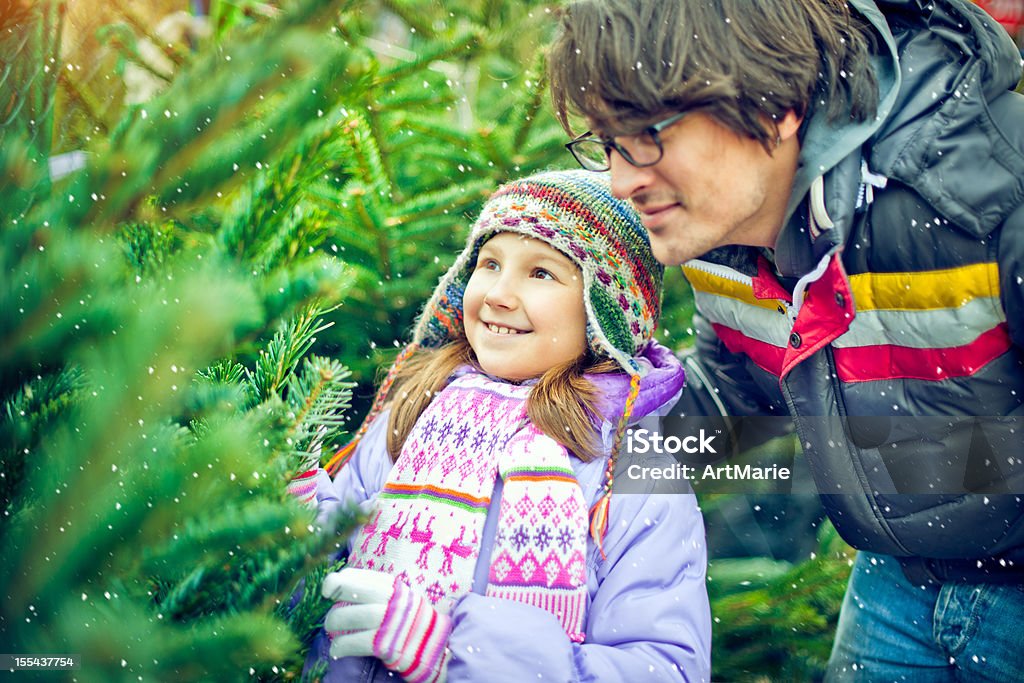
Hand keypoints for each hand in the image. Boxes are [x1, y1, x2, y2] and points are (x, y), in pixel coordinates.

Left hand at [322, 567, 451, 682]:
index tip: (329, 590)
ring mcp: (389, 622)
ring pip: (350, 616)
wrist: (432, 645)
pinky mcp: (385, 645)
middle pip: (353, 590)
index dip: (337, 580)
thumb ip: (374, 590)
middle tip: (329, 607)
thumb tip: (340, 585)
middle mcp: (391, 600)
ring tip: (331, 630)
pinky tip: (337, 649)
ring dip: (333, 623)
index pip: (357, 575)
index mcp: (392, 586)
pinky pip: (353, 643)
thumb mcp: (396, 597)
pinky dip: (340, 646)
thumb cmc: (406, 620)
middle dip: (334, 596)